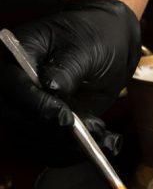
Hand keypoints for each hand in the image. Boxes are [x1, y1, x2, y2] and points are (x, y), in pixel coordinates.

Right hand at [0, 0, 141, 161]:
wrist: (106, 42)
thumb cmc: (94, 35)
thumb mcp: (86, 46)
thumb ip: (68, 67)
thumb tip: (51, 88)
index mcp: (15, 53)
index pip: (10, 83)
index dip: (34, 104)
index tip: (65, 117)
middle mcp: (12, 83)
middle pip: (17, 118)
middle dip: (57, 132)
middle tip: (96, 129)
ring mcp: (23, 107)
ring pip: (32, 140)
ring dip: (70, 146)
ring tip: (106, 135)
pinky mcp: (37, 126)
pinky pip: (46, 149)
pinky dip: (74, 153)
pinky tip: (103, 143)